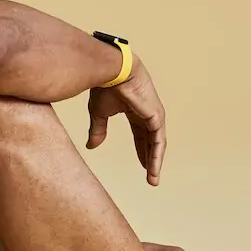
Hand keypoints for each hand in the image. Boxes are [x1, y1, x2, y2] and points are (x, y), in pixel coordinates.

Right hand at [86, 58, 167, 184]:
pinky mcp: (156, 116)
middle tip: (151, 177)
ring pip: (157, 143)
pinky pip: (158, 141)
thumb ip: (98, 130)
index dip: (140, 149)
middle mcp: (147, 112)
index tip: (142, 165)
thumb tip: (92, 147)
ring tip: (153, 180)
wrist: (111, 70)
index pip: (140, 134)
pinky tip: (154, 168)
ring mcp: (154, 114)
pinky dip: (156, 155)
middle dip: (150, 158)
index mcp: (135, 110)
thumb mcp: (99, 112)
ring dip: (155, 162)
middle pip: (151, 141)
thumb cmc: (105, 86)